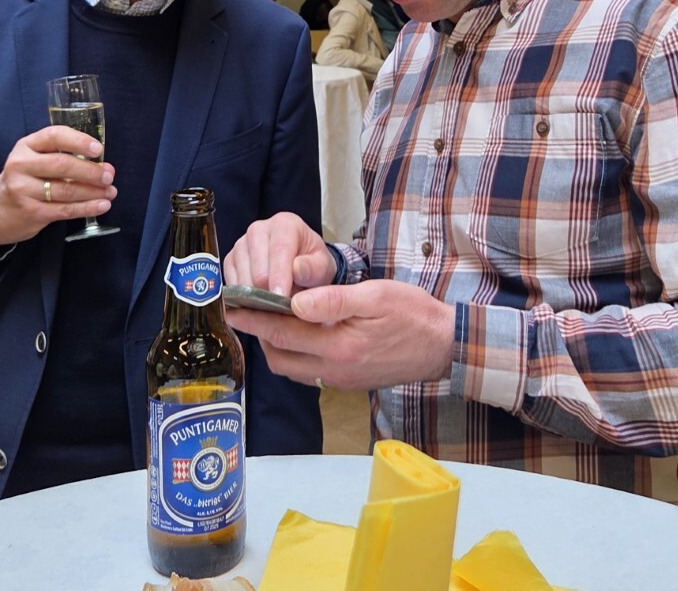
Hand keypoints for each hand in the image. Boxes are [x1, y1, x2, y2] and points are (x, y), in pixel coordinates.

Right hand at [0, 126, 116, 246]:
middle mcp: (21, 165)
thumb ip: (64, 157)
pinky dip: (87, 208)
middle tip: (109, 175)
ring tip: (110, 192)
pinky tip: (102, 206)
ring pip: (66, 189)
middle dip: (91, 171)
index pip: (54, 136)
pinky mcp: (31, 212)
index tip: (98, 149)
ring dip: (94, 191)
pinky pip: (65, 209)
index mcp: (26, 146)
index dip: (79, 141)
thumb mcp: (35, 160)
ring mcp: (23, 190)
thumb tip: (104, 166)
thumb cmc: (26, 180)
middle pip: (62, 165)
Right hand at [223, 212, 335, 297]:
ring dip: (258, 297)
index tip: (282, 297)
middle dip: (270, 292)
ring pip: (243, 279)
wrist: (300, 267)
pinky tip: (259, 301)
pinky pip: (232, 284)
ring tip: (274, 302)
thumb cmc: (312, 265)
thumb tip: (297, 269)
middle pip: (258, 269)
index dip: (280, 276)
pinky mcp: (230, 260)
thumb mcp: (322, 266)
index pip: (279, 250)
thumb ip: (314, 268)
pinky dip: (244, 298)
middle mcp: (258, 229)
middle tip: (283, 305)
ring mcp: (241, 244)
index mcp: (284, 224)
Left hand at [225, 279, 455, 391]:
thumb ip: (334, 301)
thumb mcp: (377, 296)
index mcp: (340, 346)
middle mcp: (336, 369)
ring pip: (292, 368)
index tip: (232, 306)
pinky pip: (309, 371)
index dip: (254, 318)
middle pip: (281, 356)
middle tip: (243, 310)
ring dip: (275, 345)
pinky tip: (296, 334)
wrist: (445, 345)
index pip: (284, 332)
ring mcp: (341, 379)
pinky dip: (294, 353)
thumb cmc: (414, 314)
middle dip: (259, 334)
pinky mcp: (348, 381)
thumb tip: (295, 302)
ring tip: (266, 319)